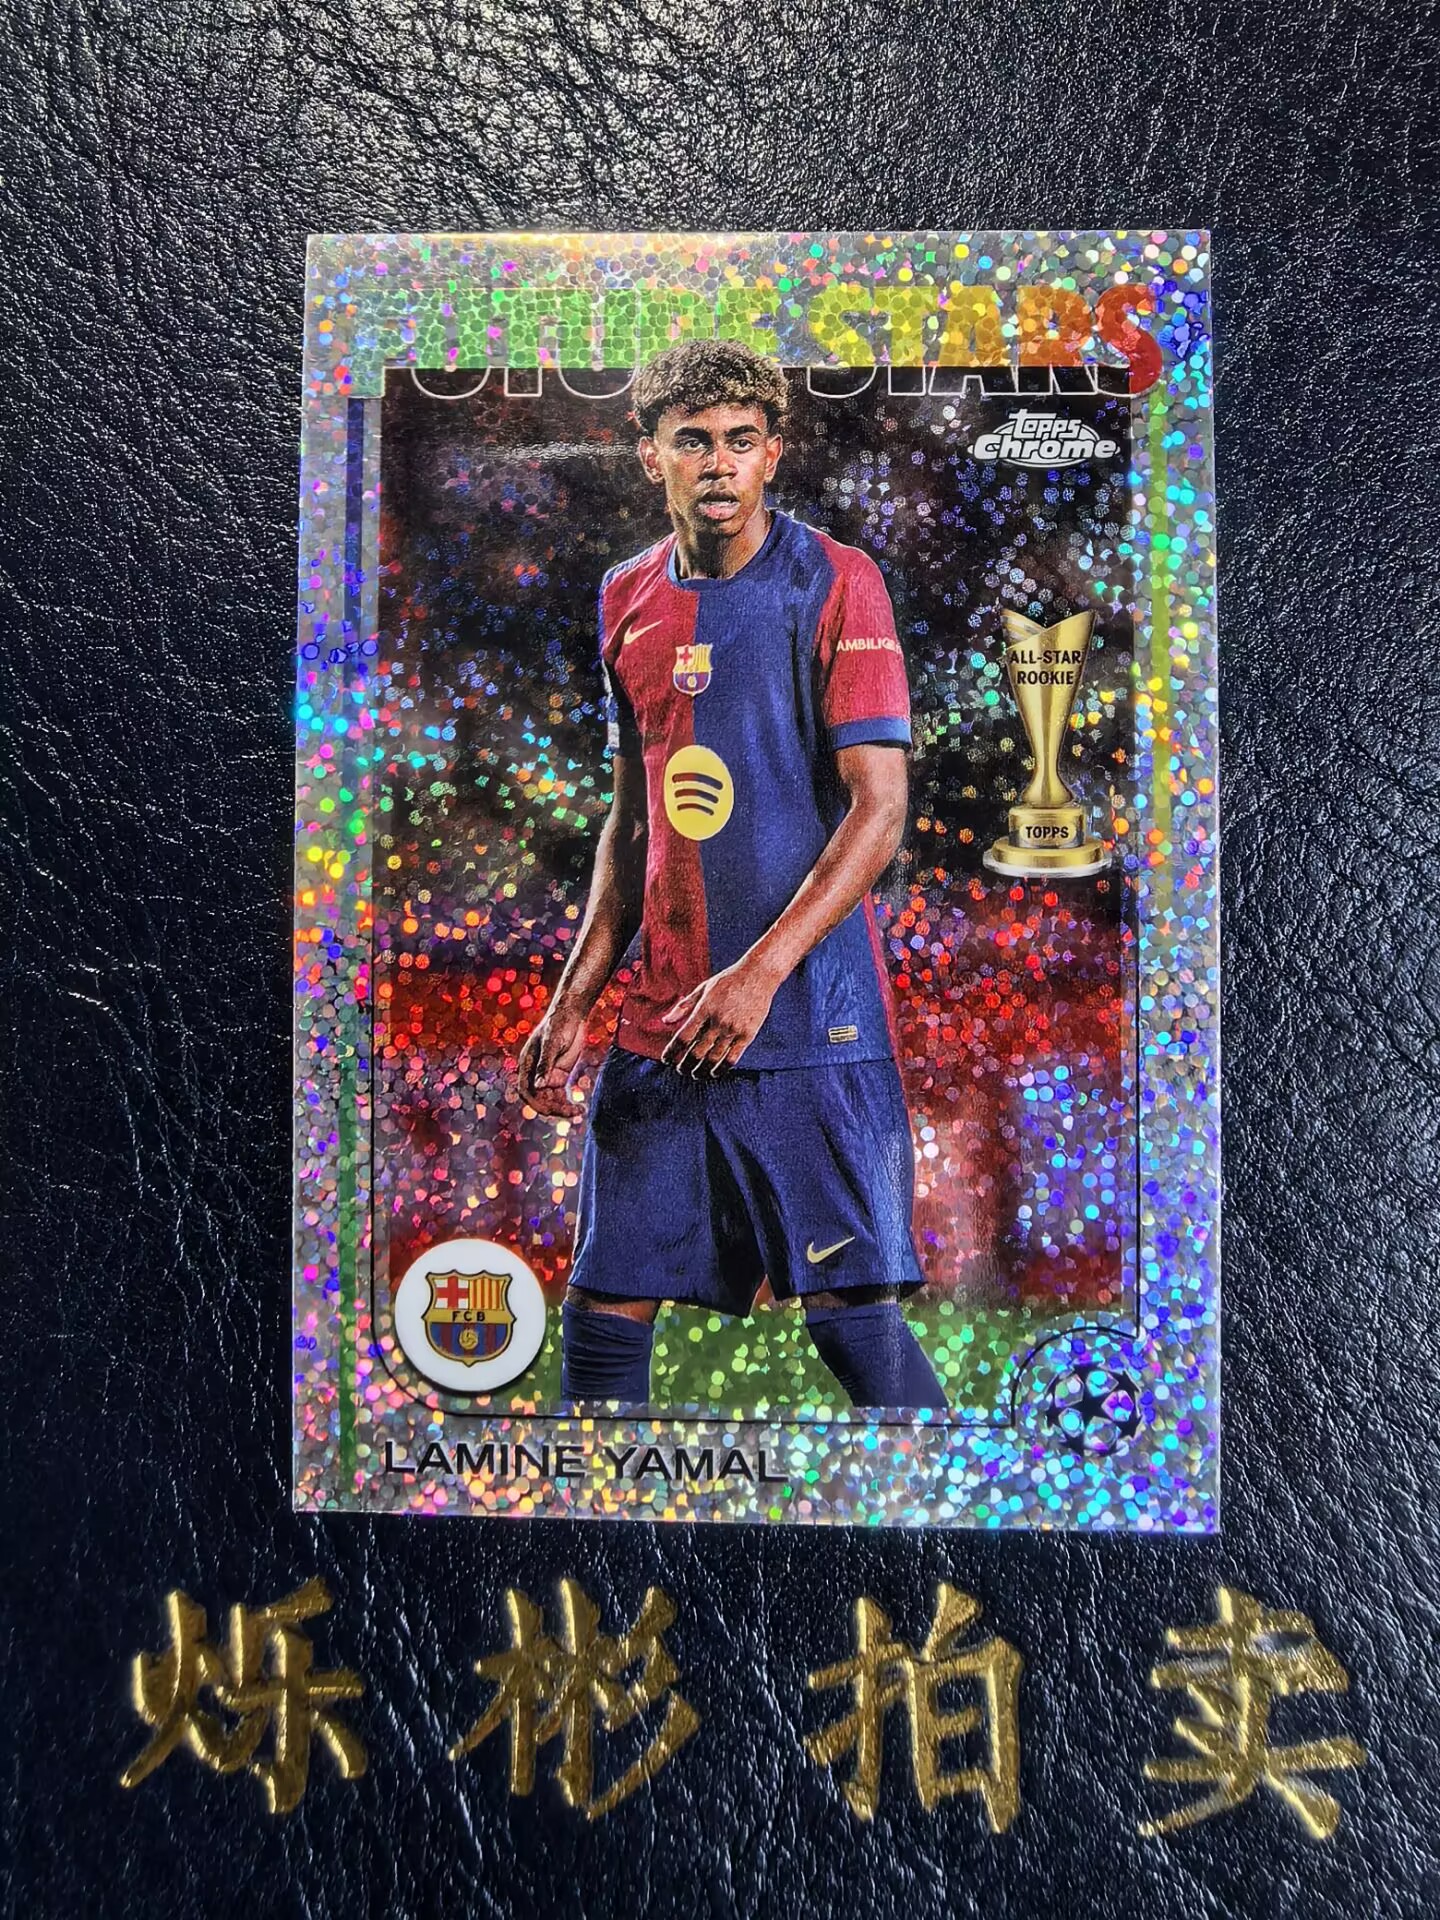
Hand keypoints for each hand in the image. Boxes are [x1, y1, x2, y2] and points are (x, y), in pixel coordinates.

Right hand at [516, 1001, 587, 1115]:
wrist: (572, 1014)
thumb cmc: (558, 1024)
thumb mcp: (552, 1044)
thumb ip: (545, 1065)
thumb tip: (538, 1086)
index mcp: (527, 1064)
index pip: (526, 1090)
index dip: (535, 1103)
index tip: (549, 1110)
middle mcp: (535, 1073)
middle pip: (539, 1098)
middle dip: (553, 1108)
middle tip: (570, 1113)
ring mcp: (548, 1075)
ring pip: (551, 1099)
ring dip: (562, 1109)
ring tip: (579, 1111)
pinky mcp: (561, 1076)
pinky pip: (562, 1095)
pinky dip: (569, 1103)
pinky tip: (580, 1108)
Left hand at [660, 957, 780, 1073]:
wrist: (758, 975)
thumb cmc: (728, 981)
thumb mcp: (703, 988)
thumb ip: (684, 1006)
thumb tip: (665, 1021)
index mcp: (704, 1009)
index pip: (683, 1037)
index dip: (672, 1051)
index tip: (666, 1060)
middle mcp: (718, 1021)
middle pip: (696, 1052)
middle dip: (685, 1065)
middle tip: (680, 1070)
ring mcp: (734, 1029)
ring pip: (714, 1058)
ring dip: (702, 1070)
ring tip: (696, 1074)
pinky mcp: (748, 1034)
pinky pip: (733, 1058)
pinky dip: (721, 1069)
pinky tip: (714, 1073)